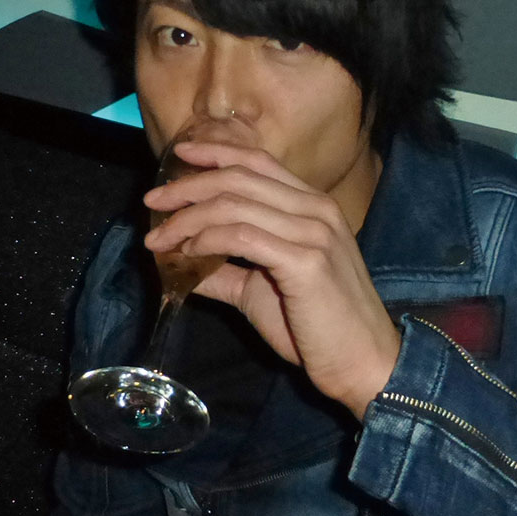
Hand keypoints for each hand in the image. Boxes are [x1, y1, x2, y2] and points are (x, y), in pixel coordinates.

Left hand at [143, 141, 400, 420]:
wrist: (364, 363)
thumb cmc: (317, 328)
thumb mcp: (262, 290)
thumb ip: (225, 271)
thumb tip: (179, 263)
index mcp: (313, 206)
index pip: (258, 161)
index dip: (215, 152)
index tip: (179, 154)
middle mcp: (316, 209)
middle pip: (240, 177)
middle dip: (188, 186)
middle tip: (152, 202)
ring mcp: (314, 232)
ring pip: (235, 204)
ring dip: (188, 219)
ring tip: (158, 238)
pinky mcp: (305, 260)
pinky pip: (242, 236)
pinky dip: (207, 240)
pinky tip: (187, 253)